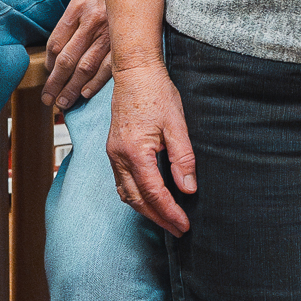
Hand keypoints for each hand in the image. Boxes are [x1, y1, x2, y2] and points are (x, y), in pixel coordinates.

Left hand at [42, 0, 111, 110]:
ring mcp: (109, 33)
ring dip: (72, 88)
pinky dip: (95, 83)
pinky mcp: (123, 42)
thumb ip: (69, 24)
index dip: (49, 64)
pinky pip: (107, 67)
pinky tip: (84, 94)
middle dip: (55, 83)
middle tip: (47, 99)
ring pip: (85, 67)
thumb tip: (55, 55)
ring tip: (63, 103)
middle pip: (67, 59)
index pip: (56, 43)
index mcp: (78, 8)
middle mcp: (92, 22)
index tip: (47, 75)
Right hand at [106, 59, 195, 236]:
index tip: (184, 225)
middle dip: (158, 217)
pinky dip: (135, 196)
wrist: (134, 71)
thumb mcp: (177, 124)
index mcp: (134, 151)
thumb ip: (183, 158)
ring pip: (126, 193)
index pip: (153, 192)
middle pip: (136, 199)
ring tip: (166, 219)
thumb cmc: (157, 92)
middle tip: (178, 229)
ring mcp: (112, 153)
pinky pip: (121, 182)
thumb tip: (188, 188)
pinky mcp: (113, 149)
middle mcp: (118, 156)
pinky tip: (149, 199)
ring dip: (145, 210)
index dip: (169, 212)